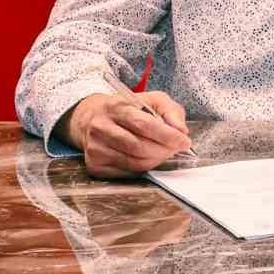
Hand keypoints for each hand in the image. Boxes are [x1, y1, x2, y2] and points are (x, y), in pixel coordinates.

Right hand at [63, 91, 192, 179]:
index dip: (167, 136)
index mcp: (117, 107)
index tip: (184, 142)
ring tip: (164, 153)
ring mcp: (95, 148)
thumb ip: (171, 111)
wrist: (89, 117)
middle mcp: (101, 128)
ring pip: (134, 162)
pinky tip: (147, 159)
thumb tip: (182, 131)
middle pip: (139, 147)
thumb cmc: (126, 108)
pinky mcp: (94, 165)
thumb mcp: (151, 99)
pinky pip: (126, 173)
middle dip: (164, 150)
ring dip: (156, 160)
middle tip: (176, 149)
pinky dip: (143, 169)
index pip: (144, 125)